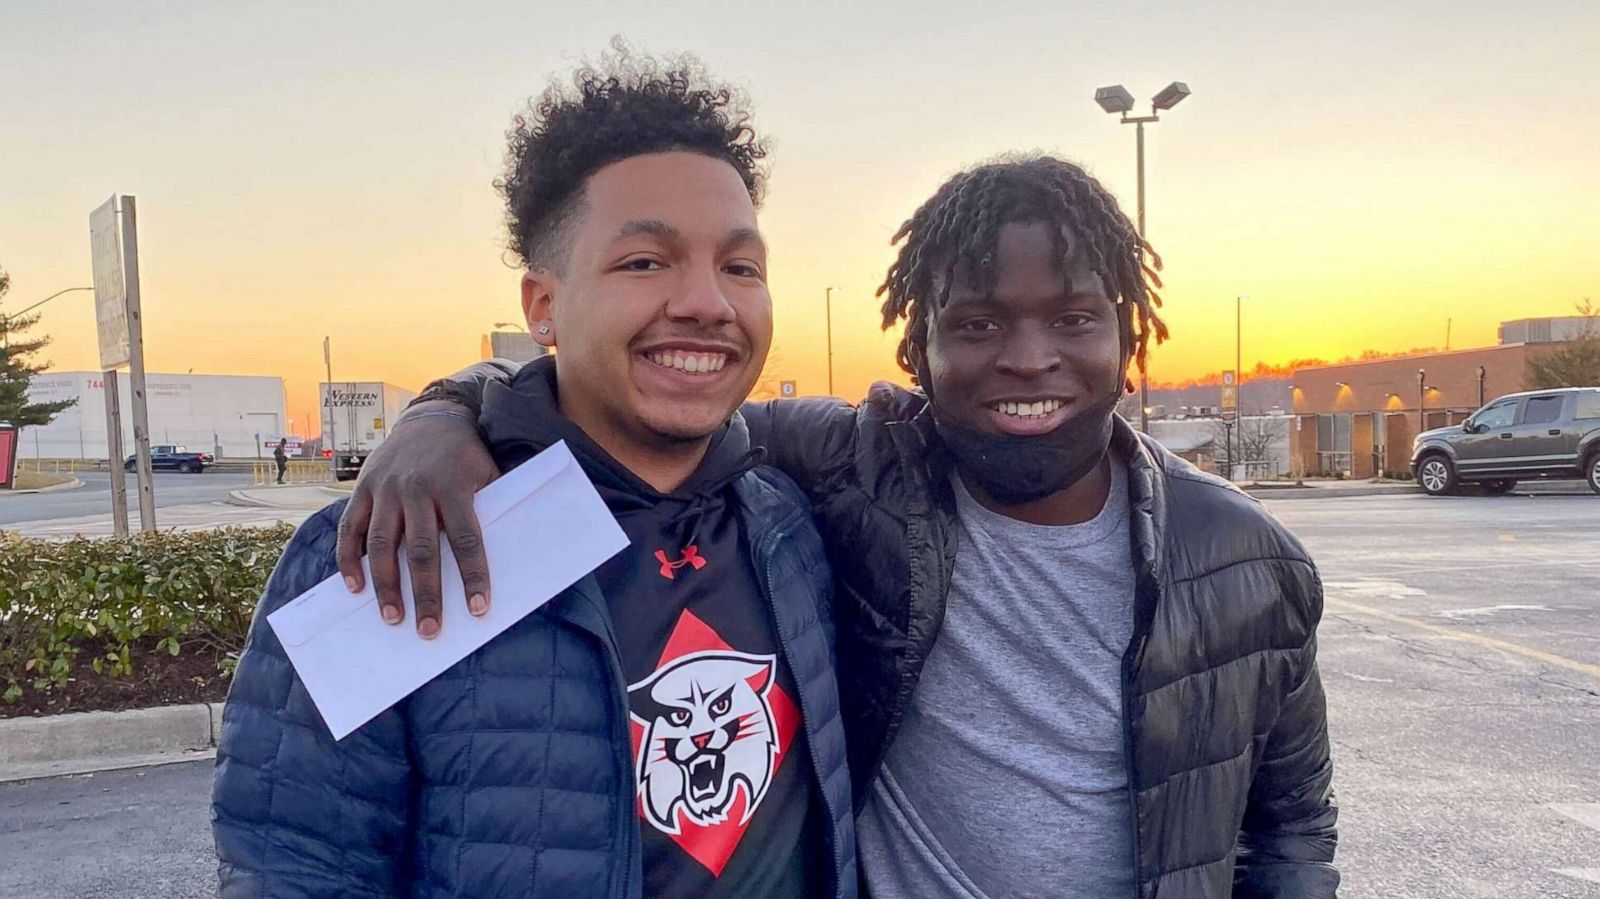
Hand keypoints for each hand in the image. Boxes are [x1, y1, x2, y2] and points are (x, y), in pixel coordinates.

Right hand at [336, 402, 498, 637]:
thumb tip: (510, 557)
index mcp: (454, 487)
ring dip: (385, 585)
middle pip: (421, 550)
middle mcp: (417, 490)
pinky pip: (351, 528)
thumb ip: (490, 509)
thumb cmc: (466, 457)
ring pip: (382, 544)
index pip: (466, 539)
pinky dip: (349, 559)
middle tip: (429, 631)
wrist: (432, 417)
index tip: (478, 609)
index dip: (473, 575)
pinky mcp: (364, 488)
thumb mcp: (488, 474)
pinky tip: (355, 587)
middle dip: (426, 594)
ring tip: (393, 618)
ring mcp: (387, 489)